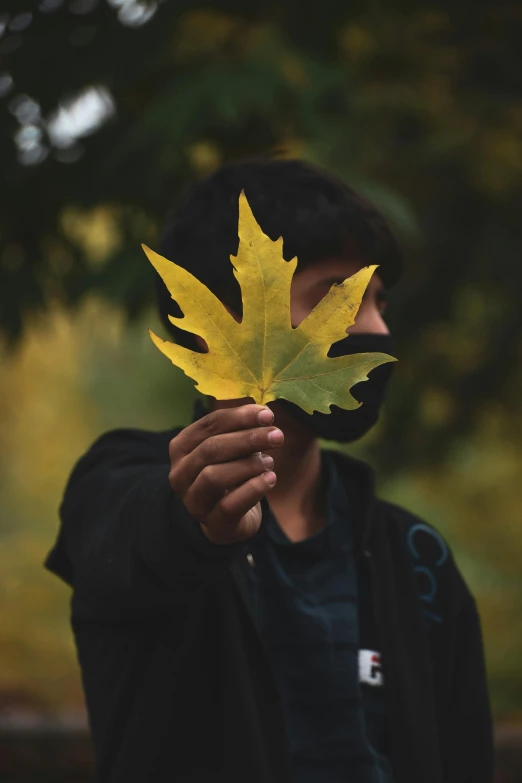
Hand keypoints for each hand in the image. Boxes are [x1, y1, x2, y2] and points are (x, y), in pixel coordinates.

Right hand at [168, 404, 282, 544]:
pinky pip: (230, 504)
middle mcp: (180, 473)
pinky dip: (253, 489)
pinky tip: (270, 479)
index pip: (208, 425)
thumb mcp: (232, 449)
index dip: (239, 417)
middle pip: (211, 448)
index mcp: (182, 447)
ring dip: (247, 465)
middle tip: (277, 436)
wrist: (226, 520)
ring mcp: (193, 500)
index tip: (267, 415)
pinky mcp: (212, 522)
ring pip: (214, 476)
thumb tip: (264, 413)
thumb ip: (242, 431)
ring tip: (270, 461)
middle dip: (247, 439)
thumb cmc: (229, 474)